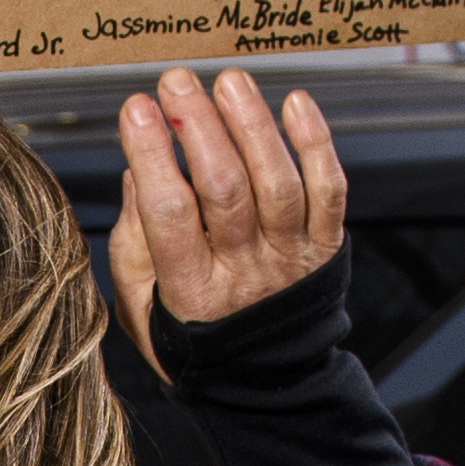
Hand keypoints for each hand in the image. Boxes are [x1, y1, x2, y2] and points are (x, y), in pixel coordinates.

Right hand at [106, 67, 347, 350]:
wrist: (263, 383)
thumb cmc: (189, 332)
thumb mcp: (141, 303)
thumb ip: (136, 239)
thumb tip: (138, 169)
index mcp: (190, 290)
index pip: (170, 214)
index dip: (153, 156)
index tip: (136, 109)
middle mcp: (244, 273)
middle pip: (225, 191)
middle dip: (199, 128)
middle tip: (176, 81)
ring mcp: (289, 258)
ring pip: (277, 183)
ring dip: (252, 126)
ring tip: (228, 82)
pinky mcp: (325, 246)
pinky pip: (328, 190)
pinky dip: (316, 144)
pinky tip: (295, 102)